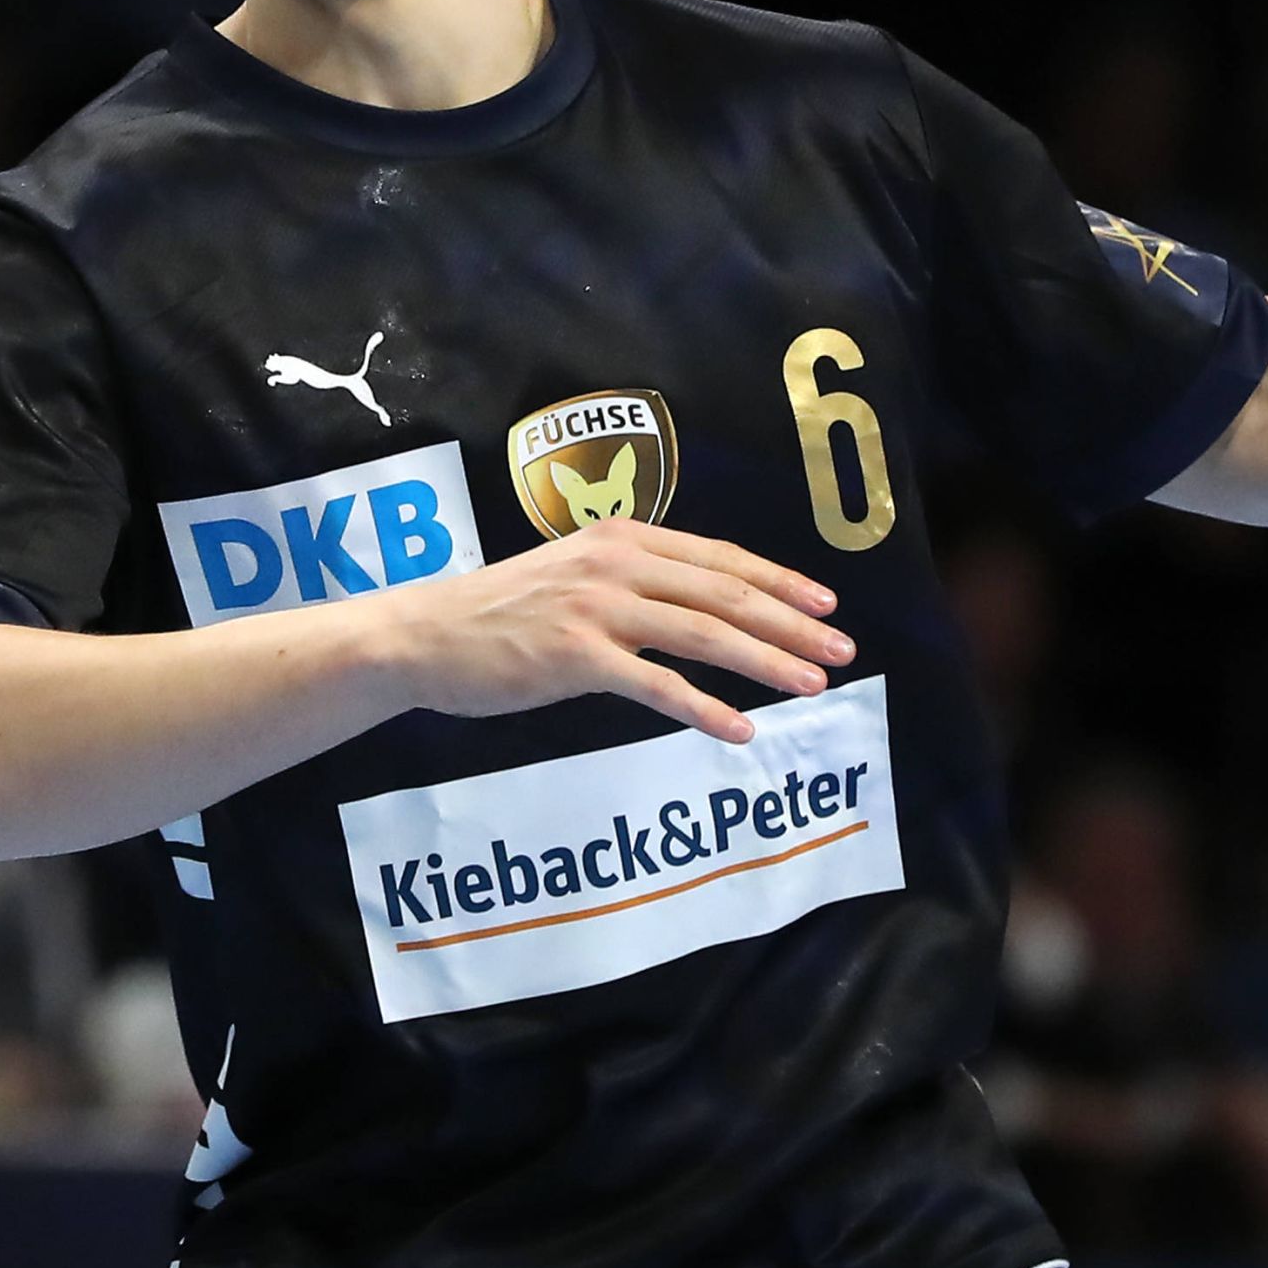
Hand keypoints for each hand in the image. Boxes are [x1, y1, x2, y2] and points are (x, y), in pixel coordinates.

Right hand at [366, 518, 849, 743]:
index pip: (720, 557)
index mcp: (621, 538)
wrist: (425, 635)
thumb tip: (697, 605)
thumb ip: (632, 580)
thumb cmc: (502, 613)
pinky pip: (657, 686)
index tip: (825, 603)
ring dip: (765, 661)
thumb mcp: (574, 574)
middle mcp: (616, 564)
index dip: (779, 581)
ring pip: (703, 633)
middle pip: (724, 592)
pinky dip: (706, 708)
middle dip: (791, 622)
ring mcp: (596, 609)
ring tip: (812, 684)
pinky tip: (742, 728)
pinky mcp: (576, 657)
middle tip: (842, 649)